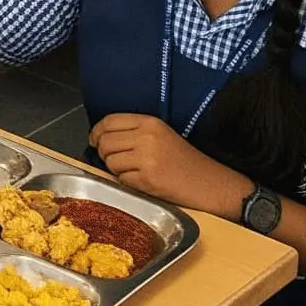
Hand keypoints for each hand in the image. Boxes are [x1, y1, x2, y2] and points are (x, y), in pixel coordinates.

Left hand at [90, 112, 251, 214]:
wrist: (211, 184)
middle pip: (105, 142)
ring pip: (110, 161)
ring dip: (116, 170)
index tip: (94, 140)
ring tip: (134, 172)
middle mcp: (147, 137)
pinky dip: (127, 182)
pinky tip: (143, 182)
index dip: (97, 132)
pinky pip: (121, 179)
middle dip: (104, 153)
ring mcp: (147, 157)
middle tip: (116, 161)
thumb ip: (133, 132)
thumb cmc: (185, 162)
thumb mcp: (161, 136)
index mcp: (150, 122)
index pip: (109, 121)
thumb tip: (100, 138)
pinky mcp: (148, 179)